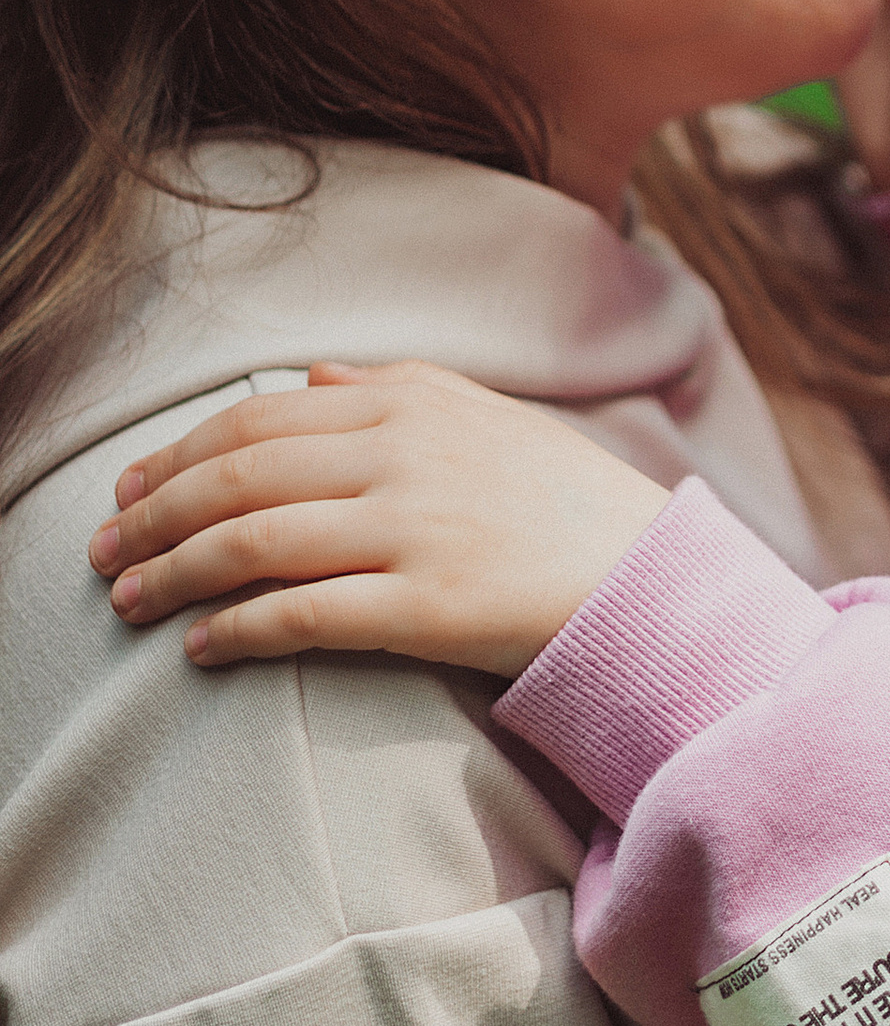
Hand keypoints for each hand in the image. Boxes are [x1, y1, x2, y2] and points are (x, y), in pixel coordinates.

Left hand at [87, 362, 668, 677]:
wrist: (651, 579)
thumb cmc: (565, 503)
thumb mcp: (490, 419)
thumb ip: (400, 389)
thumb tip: (313, 378)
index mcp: (414, 403)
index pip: (259, 420)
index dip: (179, 455)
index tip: (129, 489)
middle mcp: (407, 456)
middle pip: (240, 477)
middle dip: (153, 515)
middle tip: (102, 551)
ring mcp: (417, 528)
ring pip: (255, 542)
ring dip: (174, 573)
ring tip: (130, 600)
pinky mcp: (429, 604)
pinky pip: (304, 615)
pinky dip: (238, 630)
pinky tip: (203, 646)